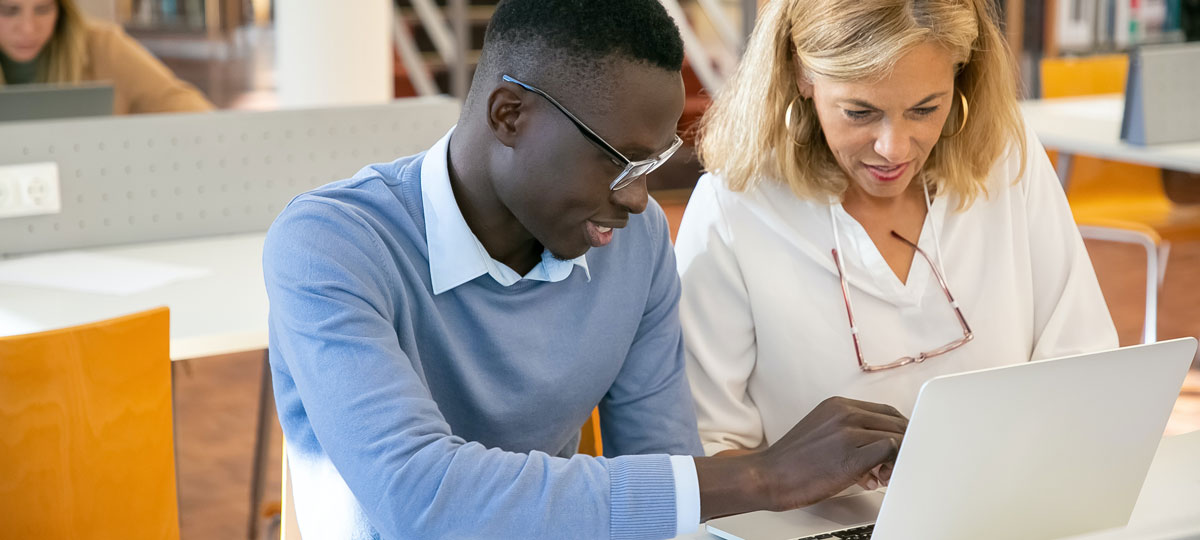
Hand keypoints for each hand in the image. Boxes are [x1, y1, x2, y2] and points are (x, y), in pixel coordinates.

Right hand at [753, 396, 905, 509]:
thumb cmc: (793, 462)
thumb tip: (879, 446)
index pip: (884, 411)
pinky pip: (889, 451)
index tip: (899, 444)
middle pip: (894, 421)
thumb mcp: (822, 432)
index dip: (897, 429)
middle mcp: (844, 413)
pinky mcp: (850, 456)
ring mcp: (848, 433)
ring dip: (897, 458)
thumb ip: (850, 431)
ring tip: (883, 474)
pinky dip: (890, 465)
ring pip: (895, 436)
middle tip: (893, 463)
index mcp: (837, 405)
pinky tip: (877, 477)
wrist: (768, 476)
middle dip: (903, 443)